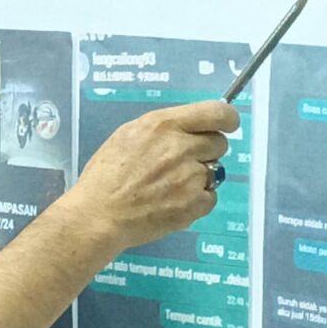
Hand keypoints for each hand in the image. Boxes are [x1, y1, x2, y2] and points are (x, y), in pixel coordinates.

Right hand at [66, 100, 240, 253]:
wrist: (99, 215)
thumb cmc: (106, 175)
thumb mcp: (129, 134)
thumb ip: (163, 128)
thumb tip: (188, 129)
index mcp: (164, 124)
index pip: (216, 112)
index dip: (227, 119)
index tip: (226, 125)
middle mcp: (181, 147)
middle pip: (219, 143)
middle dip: (206, 151)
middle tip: (183, 163)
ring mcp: (190, 176)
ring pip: (214, 172)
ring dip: (198, 178)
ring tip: (170, 188)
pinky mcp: (194, 204)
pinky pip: (210, 198)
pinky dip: (196, 202)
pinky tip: (172, 203)